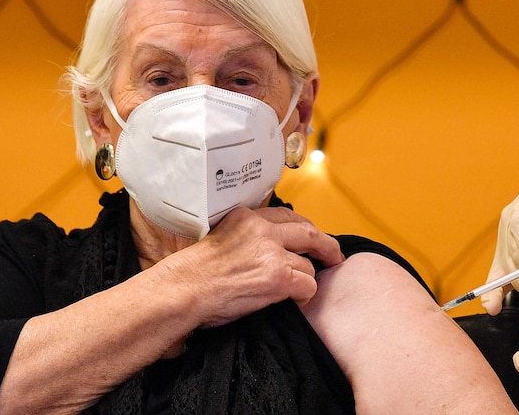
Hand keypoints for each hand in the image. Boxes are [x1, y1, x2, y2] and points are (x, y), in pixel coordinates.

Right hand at [160, 206, 343, 327]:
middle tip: (334, 257)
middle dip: (326, 246)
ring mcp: (271, 252)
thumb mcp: (221, 238)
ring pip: (308, 264)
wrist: (183, 290)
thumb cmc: (194, 274)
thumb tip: (267, 248)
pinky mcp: (277, 276)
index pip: (287, 216)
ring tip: (296, 292)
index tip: (310, 240)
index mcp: (246, 216)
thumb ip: (246, 238)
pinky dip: (305, 296)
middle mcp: (261, 229)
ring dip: (305, 280)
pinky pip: (308, 285)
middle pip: (308, 232)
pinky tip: (294, 301)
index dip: (304, 230)